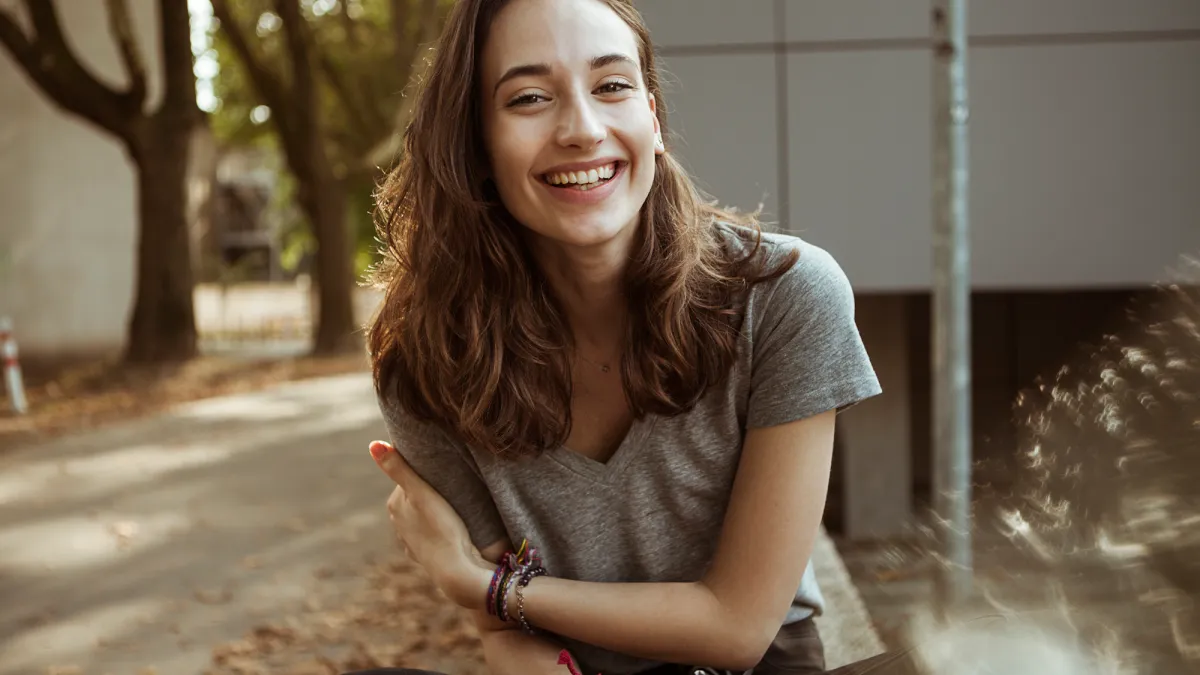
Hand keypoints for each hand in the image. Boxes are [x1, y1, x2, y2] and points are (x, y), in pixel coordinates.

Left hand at [369, 440, 494, 607]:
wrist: (455, 569)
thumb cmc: (441, 527)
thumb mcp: (420, 492)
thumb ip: (397, 467)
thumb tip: (373, 444)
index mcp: (394, 505)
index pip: (409, 478)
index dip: (427, 474)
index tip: (443, 474)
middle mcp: (397, 523)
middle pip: (415, 498)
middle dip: (429, 493)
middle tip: (452, 490)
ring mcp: (410, 541)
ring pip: (422, 517)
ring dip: (433, 513)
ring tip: (453, 510)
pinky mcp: (424, 554)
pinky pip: (430, 535)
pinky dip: (437, 531)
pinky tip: (449, 531)